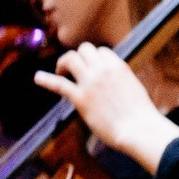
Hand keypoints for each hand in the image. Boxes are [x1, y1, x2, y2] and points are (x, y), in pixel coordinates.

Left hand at [33, 43, 178, 172]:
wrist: (139, 129)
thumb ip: (119, 79)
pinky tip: (38, 78)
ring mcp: (90, 83)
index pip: (101, 51)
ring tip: (61, 72)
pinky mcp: (81, 98)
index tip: (91, 68)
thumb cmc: (140, 114)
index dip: (94, 59)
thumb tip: (112, 80)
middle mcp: (103, 70)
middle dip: (78, 57)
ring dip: (64, 63)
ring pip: (71, 58)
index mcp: (119, 66)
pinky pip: (59, 84)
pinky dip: (46, 79)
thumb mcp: (133, 87)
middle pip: (84, 49)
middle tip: (73, 69)